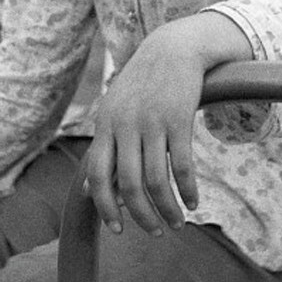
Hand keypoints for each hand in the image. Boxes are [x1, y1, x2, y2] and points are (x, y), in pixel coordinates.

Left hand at [84, 23, 204, 235]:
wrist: (173, 48)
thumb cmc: (142, 86)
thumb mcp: (115, 112)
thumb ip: (104, 150)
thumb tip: (88, 191)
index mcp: (105, 124)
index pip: (97, 175)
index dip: (105, 207)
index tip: (117, 230)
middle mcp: (125, 124)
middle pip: (129, 184)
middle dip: (143, 216)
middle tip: (156, 232)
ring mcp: (152, 121)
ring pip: (157, 180)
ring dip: (168, 209)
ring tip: (177, 222)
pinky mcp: (179, 118)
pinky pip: (182, 165)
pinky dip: (188, 190)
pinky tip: (194, 201)